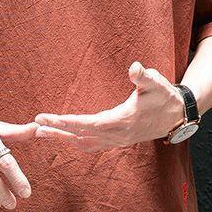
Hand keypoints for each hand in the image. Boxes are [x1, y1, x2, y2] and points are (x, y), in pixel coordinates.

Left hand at [34, 62, 185, 150]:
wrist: (176, 116)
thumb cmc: (164, 97)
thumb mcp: (156, 83)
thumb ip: (144, 76)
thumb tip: (134, 67)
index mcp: (121, 121)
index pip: (87, 124)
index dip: (65, 122)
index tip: (47, 117)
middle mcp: (115, 136)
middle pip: (80, 136)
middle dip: (57, 131)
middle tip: (35, 126)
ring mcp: (115, 141)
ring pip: (82, 143)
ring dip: (61, 138)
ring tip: (40, 132)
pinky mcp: (115, 141)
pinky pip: (89, 145)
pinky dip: (73, 142)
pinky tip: (61, 138)